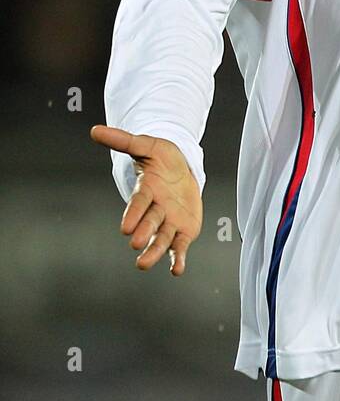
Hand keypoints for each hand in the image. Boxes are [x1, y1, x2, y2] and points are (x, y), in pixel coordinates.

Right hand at [90, 125, 202, 274]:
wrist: (183, 169)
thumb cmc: (163, 158)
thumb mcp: (147, 145)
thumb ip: (124, 140)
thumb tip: (95, 130)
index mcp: (147, 190)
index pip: (139, 203)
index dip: (133, 214)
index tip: (125, 227)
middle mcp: (156, 209)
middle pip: (150, 222)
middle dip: (143, 233)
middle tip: (134, 244)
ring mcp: (170, 221)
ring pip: (162, 238)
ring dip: (155, 251)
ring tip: (143, 264)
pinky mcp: (184, 230)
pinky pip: (180, 246)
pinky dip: (178, 258)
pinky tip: (177, 270)